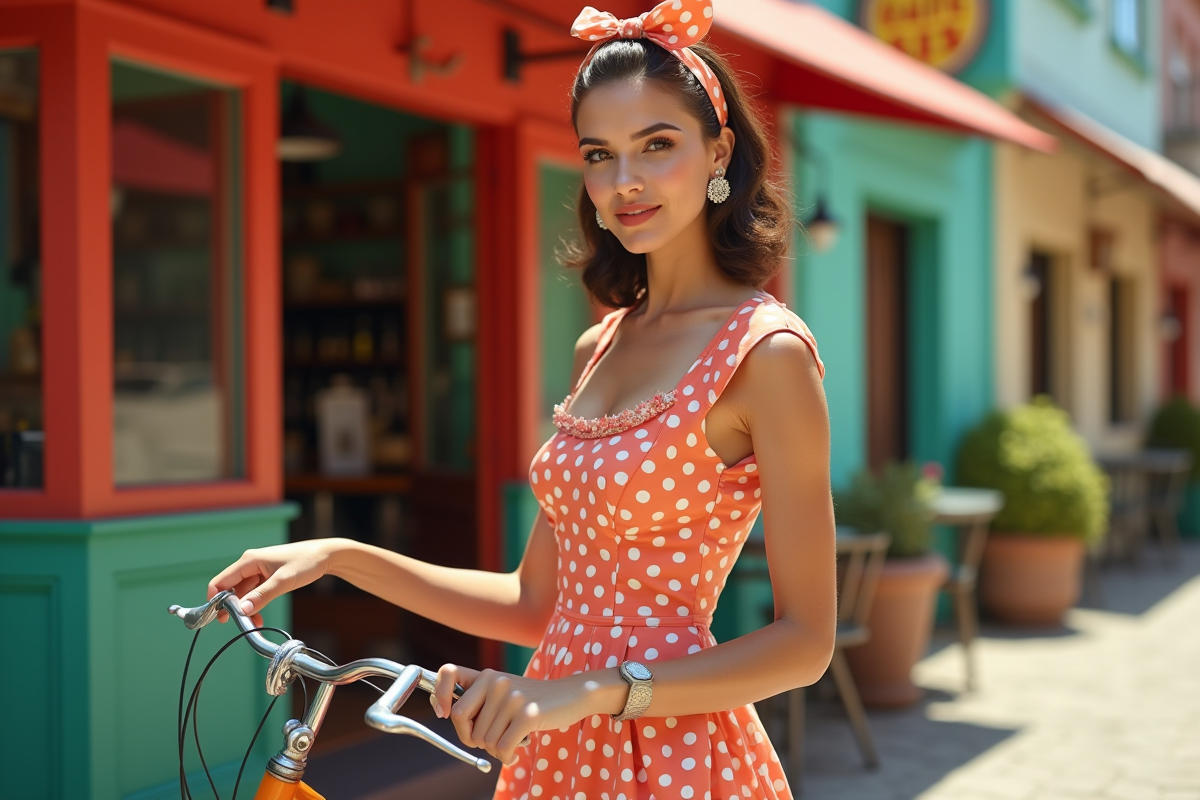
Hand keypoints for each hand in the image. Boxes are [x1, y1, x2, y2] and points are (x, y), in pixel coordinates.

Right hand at [207, 539, 341, 626]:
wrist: (325, 555)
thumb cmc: (305, 562)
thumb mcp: (283, 581)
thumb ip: (262, 596)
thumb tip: (241, 610)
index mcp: (249, 560)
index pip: (220, 581)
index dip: (216, 600)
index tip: (221, 618)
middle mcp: (250, 564)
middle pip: (230, 589)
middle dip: (232, 608)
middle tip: (238, 625)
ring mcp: (258, 571)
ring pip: (243, 594)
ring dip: (245, 610)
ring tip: (254, 625)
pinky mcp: (266, 577)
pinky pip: (254, 594)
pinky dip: (254, 606)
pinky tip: (259, 618)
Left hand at [431, 665, 607, 765]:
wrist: (571, 695)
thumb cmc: (533, 700)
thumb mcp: (504, 692)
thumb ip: (479, 700)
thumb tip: (450, 716)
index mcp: (486, 674)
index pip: (448, 672)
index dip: (438, 694)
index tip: (443, 713)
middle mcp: (495, 681)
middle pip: (461, 720)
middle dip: (471, 737)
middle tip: (489, 739)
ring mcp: (511, 697)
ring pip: (484, 740)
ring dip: (496, 749)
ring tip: (512, 739)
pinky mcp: (527, 714)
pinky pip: (502, 748)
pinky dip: (507, 756)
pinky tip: (516, 751)